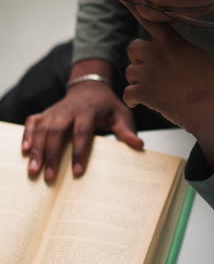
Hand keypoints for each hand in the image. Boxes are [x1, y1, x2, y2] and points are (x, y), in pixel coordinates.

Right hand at [22, 82, 143, 181]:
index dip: (79, 152)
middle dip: (53, 154)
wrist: (90, 86)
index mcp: (88, 111)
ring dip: (37, 149)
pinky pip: (33, 122)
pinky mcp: (46, 112)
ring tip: (33, 170)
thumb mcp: (121, 114)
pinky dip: (27, 135)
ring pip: (43, 129)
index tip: (77, 172)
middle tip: (49, 177)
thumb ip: (127, 130)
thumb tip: (139, 145)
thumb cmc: (107, 104)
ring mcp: (55, 110)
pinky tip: (25, 151)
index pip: (82, 132)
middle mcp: (69, 110)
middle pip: (57, 131)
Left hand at [120, 0, 213, 166]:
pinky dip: (133, 99)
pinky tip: (143, 102)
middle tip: (154, 72)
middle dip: (139, 60)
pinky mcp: (144, 92)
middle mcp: (157, 53)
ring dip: (139, 81)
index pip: (148, 16)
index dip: (131, 1)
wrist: (213, 109)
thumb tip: (163, 49)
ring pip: (130, 72)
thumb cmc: (211, 83)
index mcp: (172, 41)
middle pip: (133, 49)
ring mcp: (149, 72)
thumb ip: (175, 47)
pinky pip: (128, 93)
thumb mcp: (196, 55)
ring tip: (159, 89)